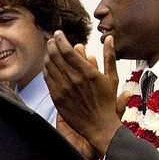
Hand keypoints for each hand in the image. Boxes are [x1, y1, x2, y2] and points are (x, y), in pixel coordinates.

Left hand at [44, 32, 121, 155]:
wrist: (98, 125)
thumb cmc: (107, 102)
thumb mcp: (112, 77)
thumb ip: (109, 56)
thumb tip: (109, 38)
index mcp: (88, 72)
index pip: (67, 50)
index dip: (60, 39)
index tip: (58, 34)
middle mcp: (74, 79)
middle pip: (55, 56)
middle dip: (52, 44)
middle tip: (52, 39)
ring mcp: (63, 89)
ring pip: (49, 66)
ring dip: (48, 55)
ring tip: (49, 49)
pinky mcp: (57, 98)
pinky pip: (47, 79)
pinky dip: (46, 69)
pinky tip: (48, 64)